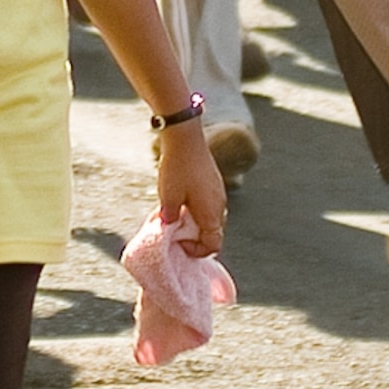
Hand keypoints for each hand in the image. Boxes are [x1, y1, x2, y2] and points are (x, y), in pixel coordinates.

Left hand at [155, 122, 227, 257]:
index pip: (213, 245)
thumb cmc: (177, 168)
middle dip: (194, 237)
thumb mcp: (168, 197)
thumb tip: (169, 226)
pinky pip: (207, 204)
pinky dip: (195, 209)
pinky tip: (179, 200)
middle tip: (174, 232)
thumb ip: (170, 217)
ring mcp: (218, 193)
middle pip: (212, 232)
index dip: (197, 251)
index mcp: (212, 214)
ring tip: (174, 215)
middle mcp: (220, 206)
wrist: (185, 137)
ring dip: (193, 222)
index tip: (179, 244)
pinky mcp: (213, 183)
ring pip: (209, 217)